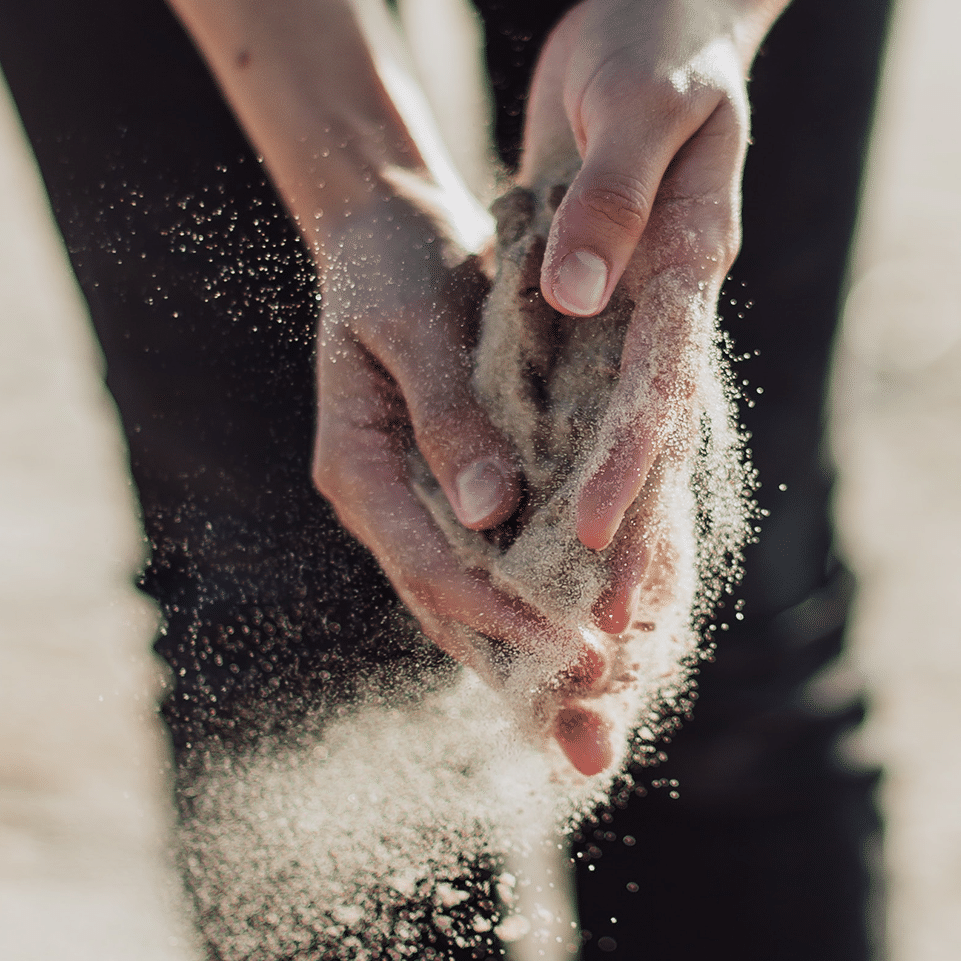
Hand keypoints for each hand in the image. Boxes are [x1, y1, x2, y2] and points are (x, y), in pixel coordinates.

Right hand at [305, 168, 607, 722]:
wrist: (389, 225)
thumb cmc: (394, 261)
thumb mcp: (415, 324)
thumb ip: (448, 416)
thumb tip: (489, 513)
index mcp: (360, 471)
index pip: (435, 570)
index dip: (508, 620)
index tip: (579, 655)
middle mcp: (388, 505)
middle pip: (455, 614)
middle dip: (526, 678)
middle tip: (596, 734)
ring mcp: (421, 503)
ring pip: (477, 608)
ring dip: (535, 667)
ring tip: (601, 725)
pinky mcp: (462, 490)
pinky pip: (501, 567)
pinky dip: (542, 610)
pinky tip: (597, 652)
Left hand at [519, 0, 753, 628]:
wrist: (668, 21)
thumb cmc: (658, 49)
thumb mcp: (636, 101)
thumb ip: (612, 196)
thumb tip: (578, 296)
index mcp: (691, 267)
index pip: (661, 387)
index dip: (629, 471)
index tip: (593, 549)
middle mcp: (672, 310)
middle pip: (656, 449)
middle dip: (636, 550)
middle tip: (611, 655)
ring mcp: (644, 317)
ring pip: (630, 449)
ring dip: (615, 540)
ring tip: (595, 642)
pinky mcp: (611, 310)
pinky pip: (595, 409)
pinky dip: (582, 477)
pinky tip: (552, 539)